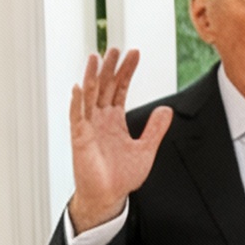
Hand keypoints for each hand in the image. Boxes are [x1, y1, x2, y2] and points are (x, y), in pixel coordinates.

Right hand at [67, 48, 171, 233]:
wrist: (110, 196)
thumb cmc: (123, 175)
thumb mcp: (146, 149)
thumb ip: (155, 129)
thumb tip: (167, 109)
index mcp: (115, 120)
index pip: (120, 89)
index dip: (127, 71)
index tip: (135, 53)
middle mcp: (100, 119)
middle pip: (104, 86)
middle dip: (110, 67)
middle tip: (116, 48)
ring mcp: (88, 127)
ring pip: (89, 96)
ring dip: (92, 76)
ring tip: (96, 57)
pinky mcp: (80, 138)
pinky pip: (77, 116)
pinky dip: (78, 102)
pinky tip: (79, 87)